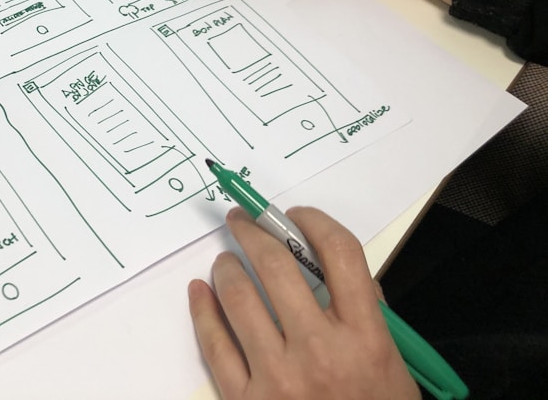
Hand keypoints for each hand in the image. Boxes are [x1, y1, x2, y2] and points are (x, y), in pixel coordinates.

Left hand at [188, 206, 420, 399]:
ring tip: (225, 260)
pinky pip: (214, 343)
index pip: (340, 254)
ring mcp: (279, 378)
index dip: (314, 222)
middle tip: (242, 220)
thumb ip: (367, 315)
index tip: (296, 216)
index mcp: (367, 339)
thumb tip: (326, 267)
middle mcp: (321, 352)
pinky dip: (202, 310)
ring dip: (227, 267)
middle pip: (279, 266)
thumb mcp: (393, 367)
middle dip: (255, 231)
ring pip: (239, 298)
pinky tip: (200, 292)